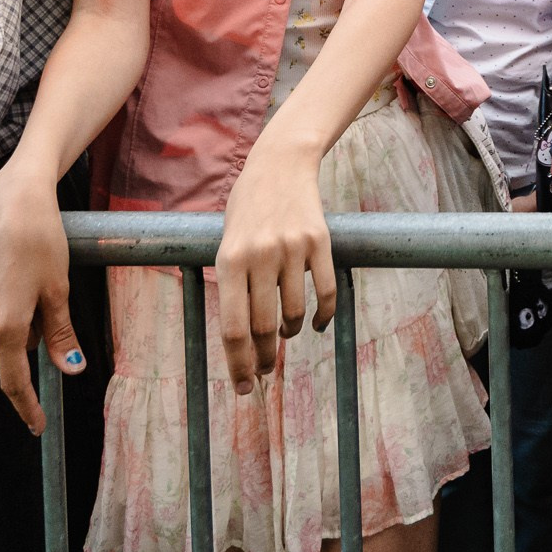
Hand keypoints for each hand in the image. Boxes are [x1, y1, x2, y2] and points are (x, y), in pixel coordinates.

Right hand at [0, 166, 84, 431]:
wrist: (14, 203)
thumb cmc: (42, 243)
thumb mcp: (59, 292)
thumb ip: (61, 336)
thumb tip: (72, 370)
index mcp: (4, 328)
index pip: (14, 380)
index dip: (27, 405)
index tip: (37, 425)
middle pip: (15, 346)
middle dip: (36, 330)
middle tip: (50, 291)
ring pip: (4, 326)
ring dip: (22, 313)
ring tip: (32, 273)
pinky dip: (8, 299)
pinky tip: (16, 268)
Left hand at [213, 139, 331, 387]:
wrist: (280, 164)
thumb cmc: (247, 209)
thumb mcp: (227, 242)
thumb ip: (233, 285)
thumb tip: (242, 339)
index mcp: (229, 260)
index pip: (233, 327)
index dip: (238, 364)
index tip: (244, 386)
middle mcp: (260, 256)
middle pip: (265, 327)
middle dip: (264, 357)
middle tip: (264, 370)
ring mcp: (291, 248)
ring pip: (294, 313)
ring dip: (289, 333)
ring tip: (286, 334)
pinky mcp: (319, 241)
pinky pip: (324, 292)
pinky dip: (321, 316)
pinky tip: (315, 325)